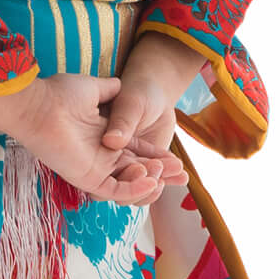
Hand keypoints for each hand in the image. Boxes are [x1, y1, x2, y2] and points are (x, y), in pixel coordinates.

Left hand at [0, 73, 165, 205]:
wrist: (38, 104)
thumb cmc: (59, 95)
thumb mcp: (93, 88)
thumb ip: (110, 90)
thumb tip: (122, 84)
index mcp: (104, 138)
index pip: (136, 152)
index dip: (157, 157)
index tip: (177, 160)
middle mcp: (100, 156)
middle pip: (137, 170)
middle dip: (161, 173)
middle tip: (183, 176)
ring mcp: (94, 168)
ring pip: (129, 184)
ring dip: (150, 182)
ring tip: (168, 174)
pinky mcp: (86, 177)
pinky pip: (114, 191)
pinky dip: (133, 190)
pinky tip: (151, 182)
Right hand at [100, 38, 214, 181]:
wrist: (156, 91)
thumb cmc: (137, 91)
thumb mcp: (130, 105)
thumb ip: (121, 123)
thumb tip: (112, 141)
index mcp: (96, 149)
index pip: (100, 177)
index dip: (118, 179)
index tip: (139, 169)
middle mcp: (110, 160)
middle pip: (121, 187)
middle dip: (140, 185)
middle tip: (158, 169)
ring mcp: (130, 163)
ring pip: (140, 187)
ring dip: (157, 183)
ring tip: (175, 170)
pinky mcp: (148, 164)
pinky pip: (157, 178)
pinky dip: (169, 178)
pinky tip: (183, 176)